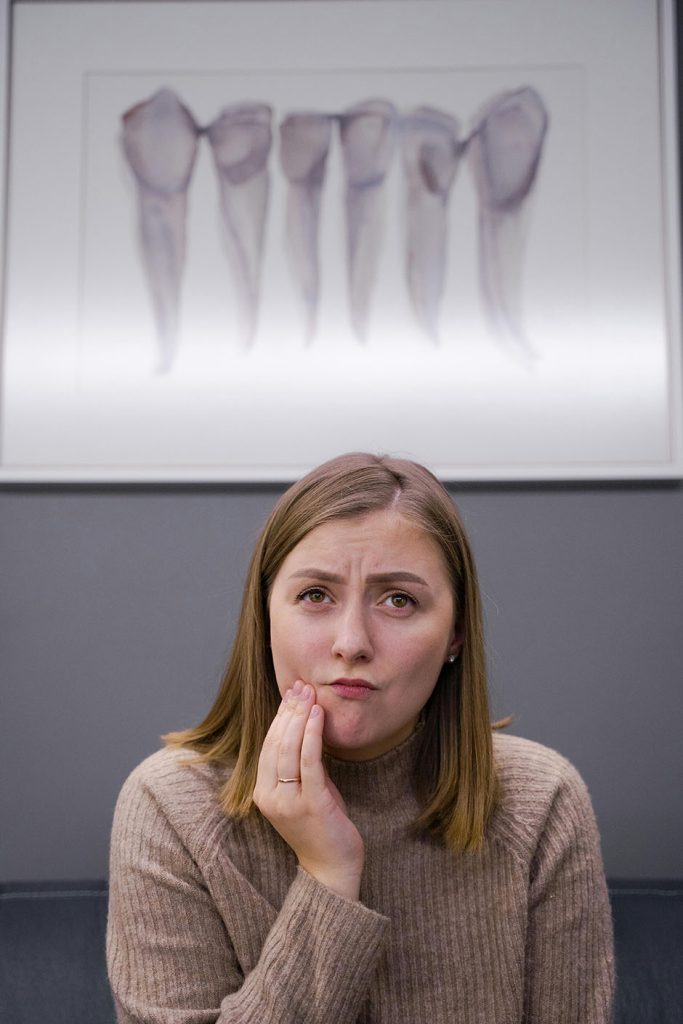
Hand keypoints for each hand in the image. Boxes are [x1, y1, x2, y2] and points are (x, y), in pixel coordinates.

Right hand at [253, 681, 364, 899]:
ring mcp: (289, 802)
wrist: (332, 870)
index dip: (279, 718)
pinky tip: (318, 716)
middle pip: (276, 744)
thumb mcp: (305, 791)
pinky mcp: (311, 804)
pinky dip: (311, 735)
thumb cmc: (321, 827)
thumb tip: (306, 727)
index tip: (290, 694)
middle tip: (300, 686)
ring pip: (289, 750)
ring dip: (299, 718)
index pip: (268, 746)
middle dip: (288, 711)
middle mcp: (270, 797)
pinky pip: (309, 763)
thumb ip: (301, 765)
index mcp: (263, 793)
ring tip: (309, 695)